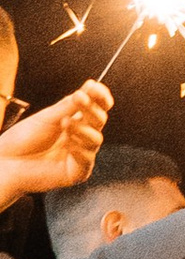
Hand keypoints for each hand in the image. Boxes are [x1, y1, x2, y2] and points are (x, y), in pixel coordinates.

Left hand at [0, 82, 111, 200]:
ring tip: (66, 123)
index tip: (94, 87)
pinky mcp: (75, 172)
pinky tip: (68, 144)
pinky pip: (87, 160)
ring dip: (84, 129)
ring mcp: (79, 154)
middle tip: (80, 100)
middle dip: (92, 108)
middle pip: (100, 120)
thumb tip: (91, 85)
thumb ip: (70, 105)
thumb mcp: (47, 118)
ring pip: (96, 139)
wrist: (3, 163)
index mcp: (75, 120)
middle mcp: (80, 137)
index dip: (100, 97)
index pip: (97, 107)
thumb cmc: (21, 140)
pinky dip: (80, 150)